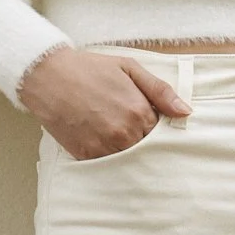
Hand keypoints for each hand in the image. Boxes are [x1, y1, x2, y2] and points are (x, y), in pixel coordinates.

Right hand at [17, 45, 191, 159]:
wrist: (47, 76)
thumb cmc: (89, 69)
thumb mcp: (129, 68)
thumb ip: (160, 91)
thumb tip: (186, 112)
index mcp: (139, 113)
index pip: (163, 134)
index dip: (159, 130)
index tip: (151, 125)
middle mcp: (124, 135)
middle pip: (147, 150)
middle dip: (145, 143)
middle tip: (131, 129)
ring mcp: (104, 148)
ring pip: (129, 161)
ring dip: (128, 152)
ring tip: (115, 134)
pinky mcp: (86, 156)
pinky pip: (107, 166)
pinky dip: (109, 158)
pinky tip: (101, 141)